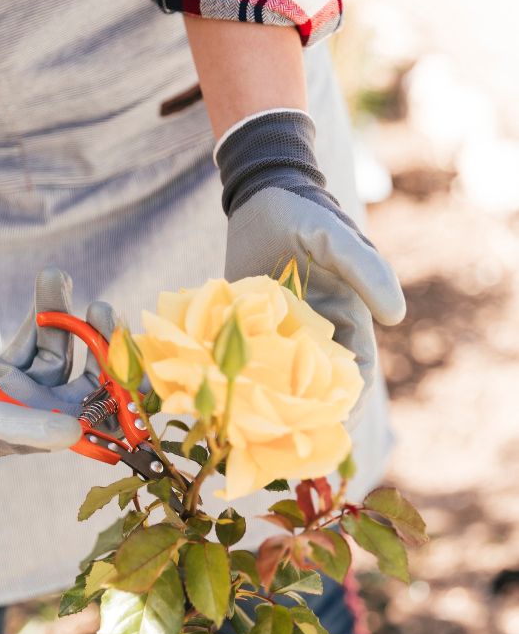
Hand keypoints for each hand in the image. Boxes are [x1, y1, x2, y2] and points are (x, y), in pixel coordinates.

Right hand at [0, 269, 116, 477]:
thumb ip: (28, 427)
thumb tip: (75, 431)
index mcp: (54, 432)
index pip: (106, 409)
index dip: (127, 383)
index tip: (134, 349)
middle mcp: (48, 413)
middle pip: (89, 374)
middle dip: (96, 339)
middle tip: (102, 306)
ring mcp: (29, 392)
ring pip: (58, 350)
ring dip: (61, 316)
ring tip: (56, 276)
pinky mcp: (10, 374)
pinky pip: (33, 342)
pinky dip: (38, 319)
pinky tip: (44, 292)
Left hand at [218, 110, 405, 409]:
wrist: (259, 194)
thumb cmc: (304, 213)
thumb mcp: (335, 237)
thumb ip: (365, 270)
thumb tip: (396, 316)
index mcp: (347, 318)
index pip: (356, 373)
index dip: (350, 401)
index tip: (335, 424)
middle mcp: (316, 332)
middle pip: (319, 387)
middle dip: (312, 416)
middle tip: (294, 440)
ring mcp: (281, 333)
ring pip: (285, 382)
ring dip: (278, 407)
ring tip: (265, 434)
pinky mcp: (249, 328)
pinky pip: (252, 363)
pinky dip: (248, 384)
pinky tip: (236, 404)